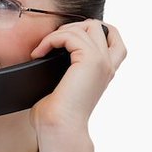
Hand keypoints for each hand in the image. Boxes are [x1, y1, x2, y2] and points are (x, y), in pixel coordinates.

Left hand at [28, 19, 126, 151]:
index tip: (65, 39)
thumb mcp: (65, 82)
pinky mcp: (91, 60)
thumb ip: (67, 65)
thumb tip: (46, 53)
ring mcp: (102, 61)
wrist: (59, 126)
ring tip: (42, 49)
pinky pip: (70, 35)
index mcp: (105, 70)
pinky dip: (51, 40)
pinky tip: (39, 53)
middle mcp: (108, 64)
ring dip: (57, 34)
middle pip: (98, 26)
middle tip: (52, 44)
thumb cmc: (56, 111)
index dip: (89, 30)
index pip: (112, 37)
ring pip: (85, 26)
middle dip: (72, 27)